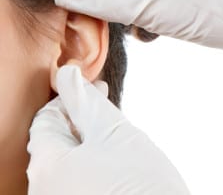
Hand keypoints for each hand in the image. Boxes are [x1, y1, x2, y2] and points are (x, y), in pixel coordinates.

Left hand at [26, 65, 190, 194]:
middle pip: (57, 139)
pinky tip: (112, 152)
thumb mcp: (113, 132)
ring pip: (69, 156)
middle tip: (104, 103)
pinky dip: (92, 157)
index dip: (70, 98)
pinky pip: (77, 174)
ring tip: (112, 128)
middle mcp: (46, 190)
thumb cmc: (141, 182)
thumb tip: (67, 74)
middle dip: (81, 117)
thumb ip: (86, 101)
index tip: (92, 89)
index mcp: (47, 169)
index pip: (46, 120)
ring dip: (88, 136)